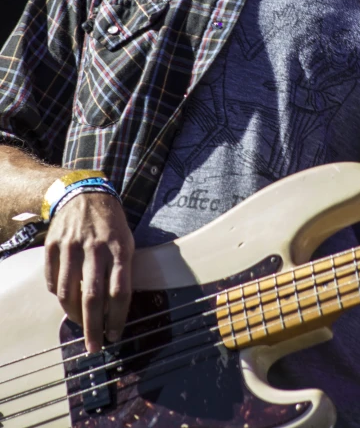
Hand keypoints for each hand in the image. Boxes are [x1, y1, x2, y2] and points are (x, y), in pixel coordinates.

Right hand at [44, 192, 134, 352]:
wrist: (85, 193)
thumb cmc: (111, 223)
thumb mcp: (126, 241)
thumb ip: (123, 270)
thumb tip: (118, 308)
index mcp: (119, 248)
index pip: (120, 291)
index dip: (117, 317)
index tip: (115, 334)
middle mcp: (95, 248)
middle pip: (93, 297)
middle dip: (93, 327)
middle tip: (94, 346)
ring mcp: (72, 246)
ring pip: (69, 292)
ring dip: (73, 315)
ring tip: (80, 324)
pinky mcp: (53, 245)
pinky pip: (53, 280)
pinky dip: (58, 295)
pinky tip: (66, 299)